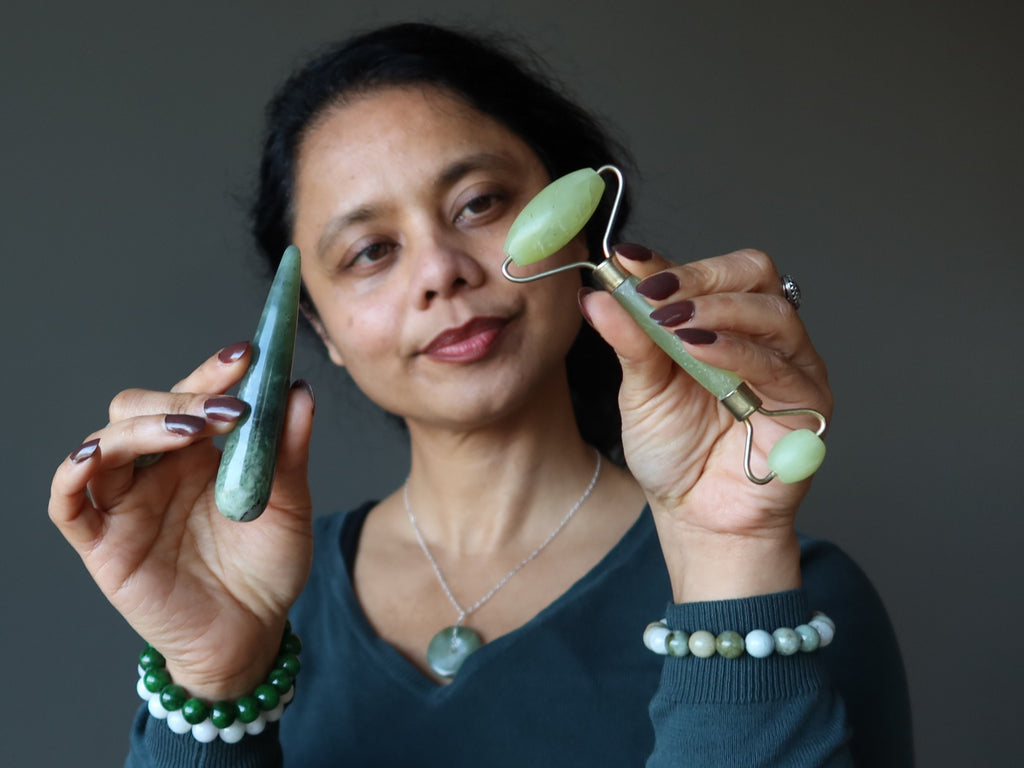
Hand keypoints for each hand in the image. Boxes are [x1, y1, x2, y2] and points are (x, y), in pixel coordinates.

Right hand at [48, 342, 315, 696]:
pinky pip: (68, 503)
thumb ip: (289, 450)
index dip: (211, 372)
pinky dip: (72, 473)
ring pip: (106, 442)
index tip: (246, 356)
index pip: (191, 395)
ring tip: (193, 430)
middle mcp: (158, 468)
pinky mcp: (102, 543)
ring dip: (144, 426)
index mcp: (201, 452)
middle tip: (228, 409)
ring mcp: (126, 502)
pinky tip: (95, 455)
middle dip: (182, 398)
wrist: (252, 632)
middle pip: (142, 408)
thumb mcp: (290, 504)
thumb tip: (300, 390)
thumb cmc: (267, 567)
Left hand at [580, 247, 831, 600]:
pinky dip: (736, 349)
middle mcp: (761, 335)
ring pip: (771, 310)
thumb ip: (629, 340)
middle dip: (699, 276)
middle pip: (751, 274)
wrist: (695, 515)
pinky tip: (697, 347)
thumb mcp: (641, 390)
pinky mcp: (809, 400)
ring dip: (717, 309)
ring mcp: (790, 364)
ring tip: (672, 321)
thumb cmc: (674, 451)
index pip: (707, 272)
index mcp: (721, 322)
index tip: (626, 260)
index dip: (669, 261)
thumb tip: (597, 294)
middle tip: (653, 292)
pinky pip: (779, 363)